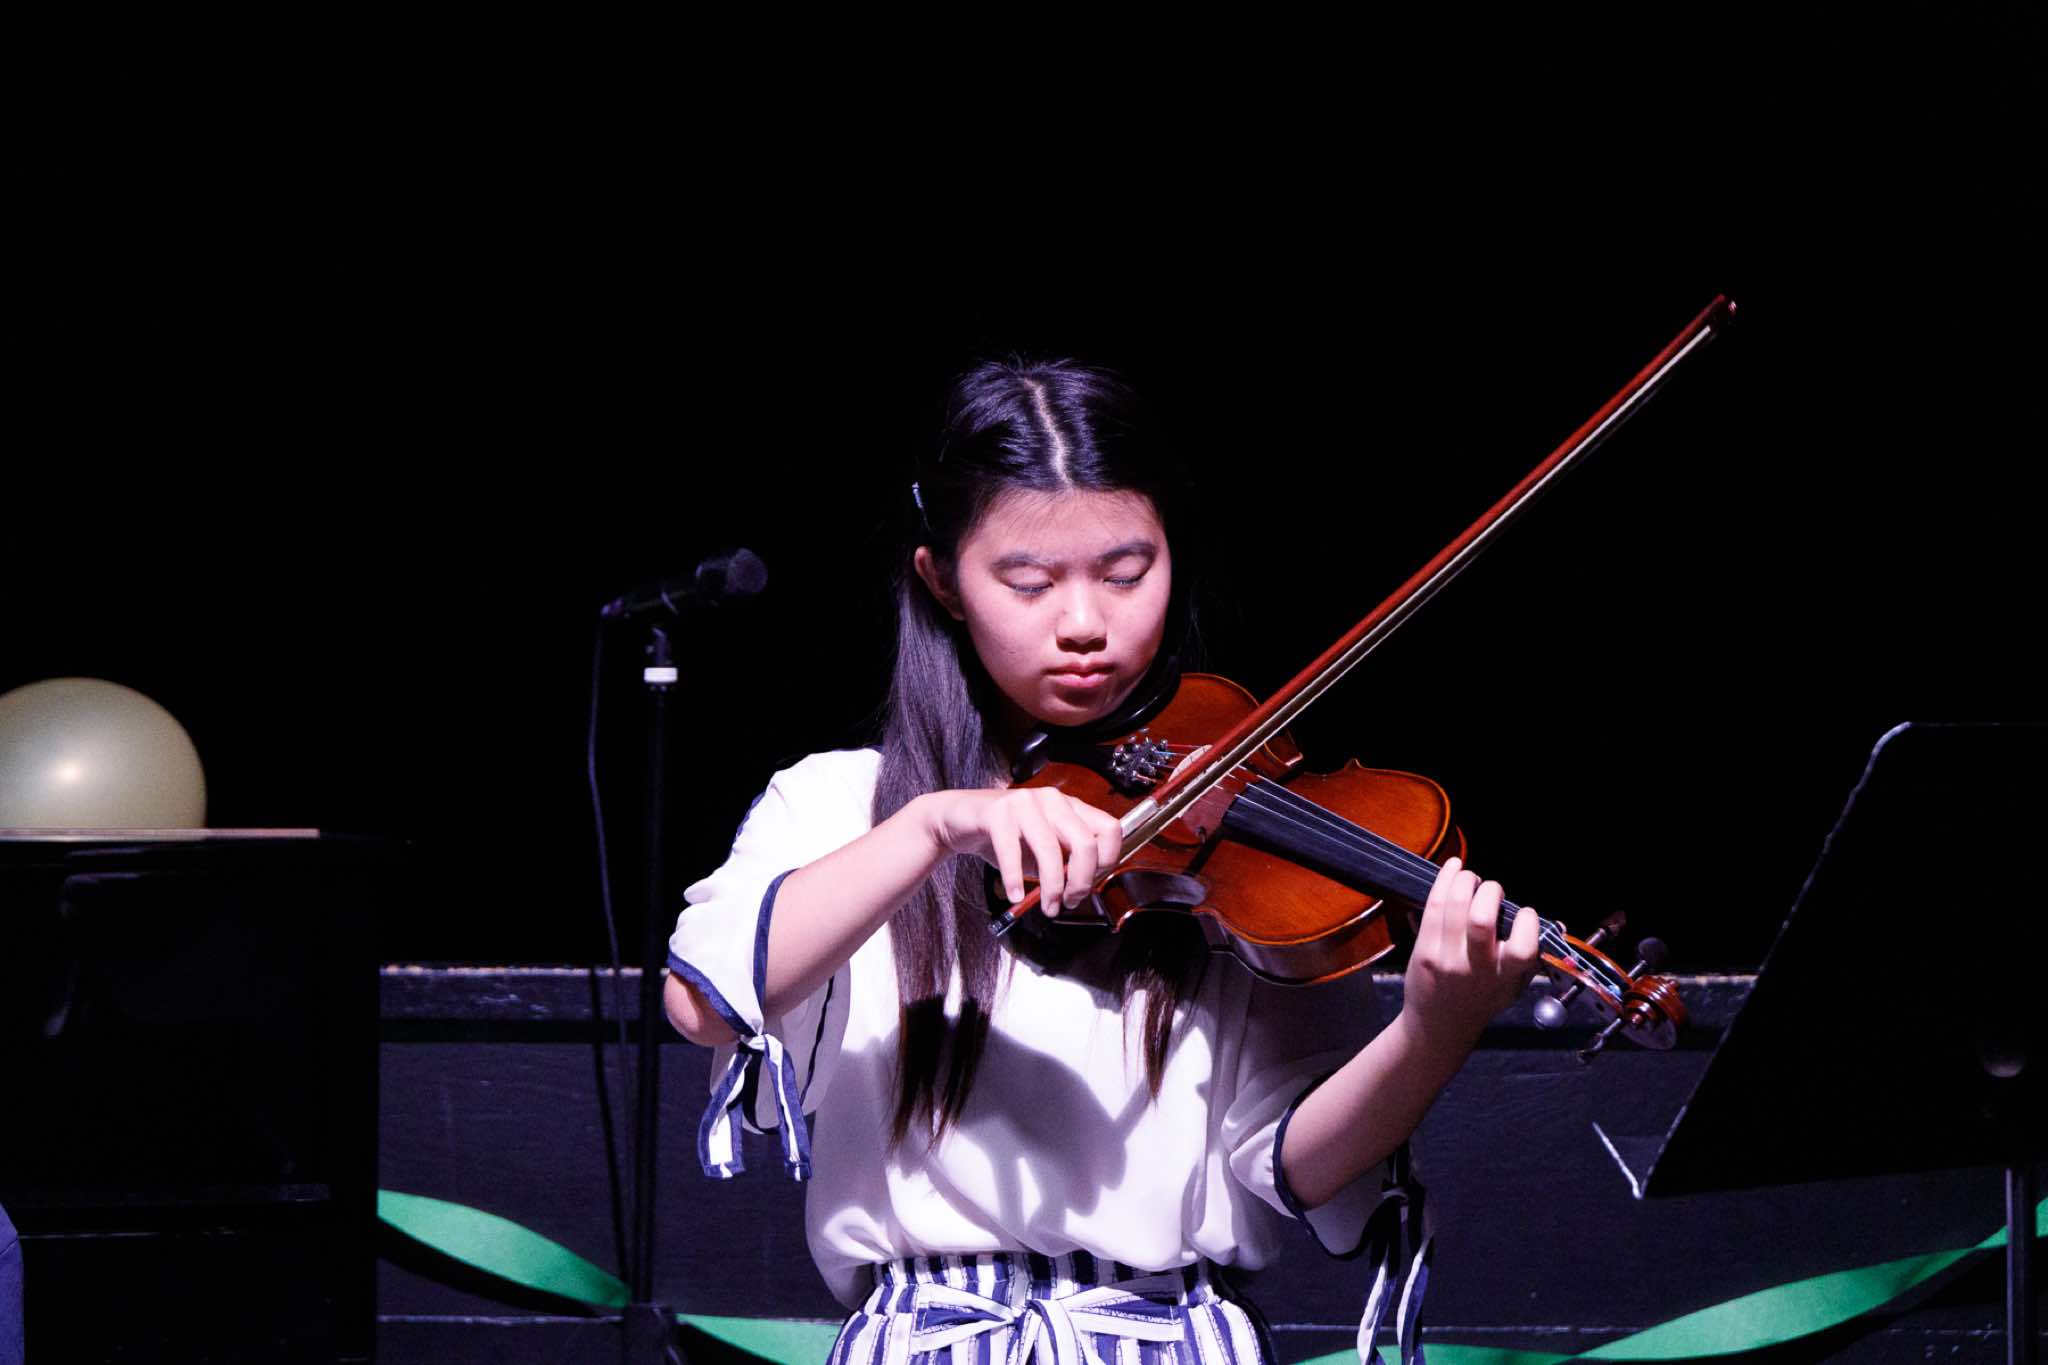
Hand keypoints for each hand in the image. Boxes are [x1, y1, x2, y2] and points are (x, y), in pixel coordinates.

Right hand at [921, 787, 1123, 914]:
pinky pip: (1012, 851)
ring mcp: (1025, 802)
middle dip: (1081, 882)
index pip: (1109, 830)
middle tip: (1069, 902)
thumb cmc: (1005, 838)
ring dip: (1051, 887)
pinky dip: (1015, 879)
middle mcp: (1052, 799)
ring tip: (1046, 907)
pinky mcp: (997, 812)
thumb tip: (1082, 888)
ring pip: (1050, 850)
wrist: (959, 820)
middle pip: (1085, 843)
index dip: (1106, 862)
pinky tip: (1015, 895)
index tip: (1089, 884)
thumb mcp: (1043, 852)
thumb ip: (1065, 864)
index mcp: (1070, 806)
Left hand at [1400, 856, 1541, 1049]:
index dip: (1528, 921)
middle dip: (1490, 892)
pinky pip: (1433, 908)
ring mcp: (1446, 958)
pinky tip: (1453, 868)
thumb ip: (1530, 959)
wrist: (1439, 1027)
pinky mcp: (1424, 951)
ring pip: (1454, 906)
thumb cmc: (1482, 1001)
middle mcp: (1476, 968)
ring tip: (1470, 876)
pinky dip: (1444, 881)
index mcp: (1505, 978)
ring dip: (1464, 880)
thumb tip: (1557, 925)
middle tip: (1492, 890)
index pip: (1523, 947)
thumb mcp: (1513, 988)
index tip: (1525, 913)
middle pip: (1481, 919)